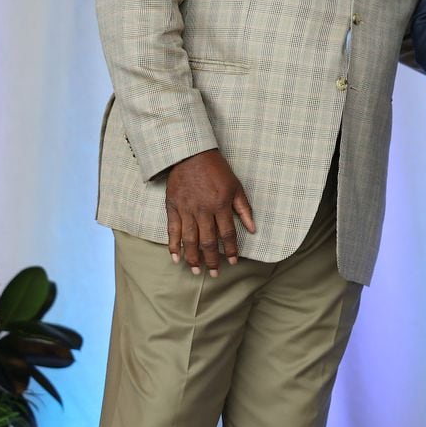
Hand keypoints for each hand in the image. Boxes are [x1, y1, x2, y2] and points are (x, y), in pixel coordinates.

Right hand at [165, 148, 255, 275]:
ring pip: (189, 240)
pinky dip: (173, 245)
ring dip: (193, 258)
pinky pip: (172, 230)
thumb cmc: (217, 170)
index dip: (231, 249)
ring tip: (196, 271)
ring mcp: (186, 209)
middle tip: (215, 273)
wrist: (191, 153)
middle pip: (208, 241)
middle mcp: (203, 210)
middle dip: (212, 260)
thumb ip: (244, 209)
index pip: (227, 234)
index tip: (233, 262)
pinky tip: (176, 258)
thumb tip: (253, 229)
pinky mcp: (172, 207)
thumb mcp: (236, 186)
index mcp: (220, 205)